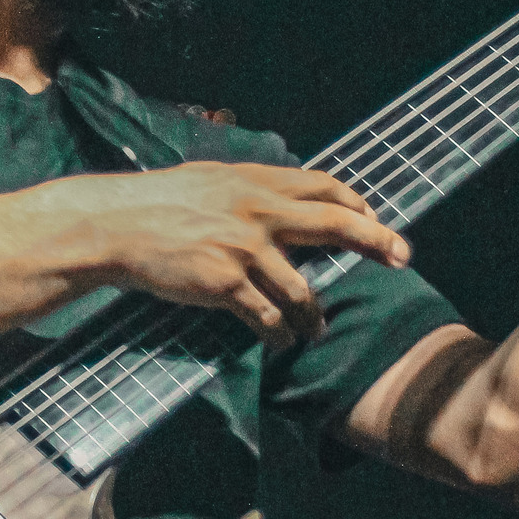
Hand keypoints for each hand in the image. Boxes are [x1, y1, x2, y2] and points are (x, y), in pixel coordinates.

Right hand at [31, 162, 410, 348]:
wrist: (116, 224)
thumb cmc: (159, 202)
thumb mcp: (211, 180)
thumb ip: (251, 188)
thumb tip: (283, 198)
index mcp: (255, 181)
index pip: (324, 186)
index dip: (357, 203)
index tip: (377, 219)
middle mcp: (257, 211)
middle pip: (334, 225)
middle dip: (376, 241)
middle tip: (402, 256)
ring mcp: (244, 248)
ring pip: (302, 288)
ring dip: (314, 314)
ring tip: (315, 329)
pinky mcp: (225, 283)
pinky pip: (267, 316)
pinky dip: (278, 332)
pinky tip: (279, 339)